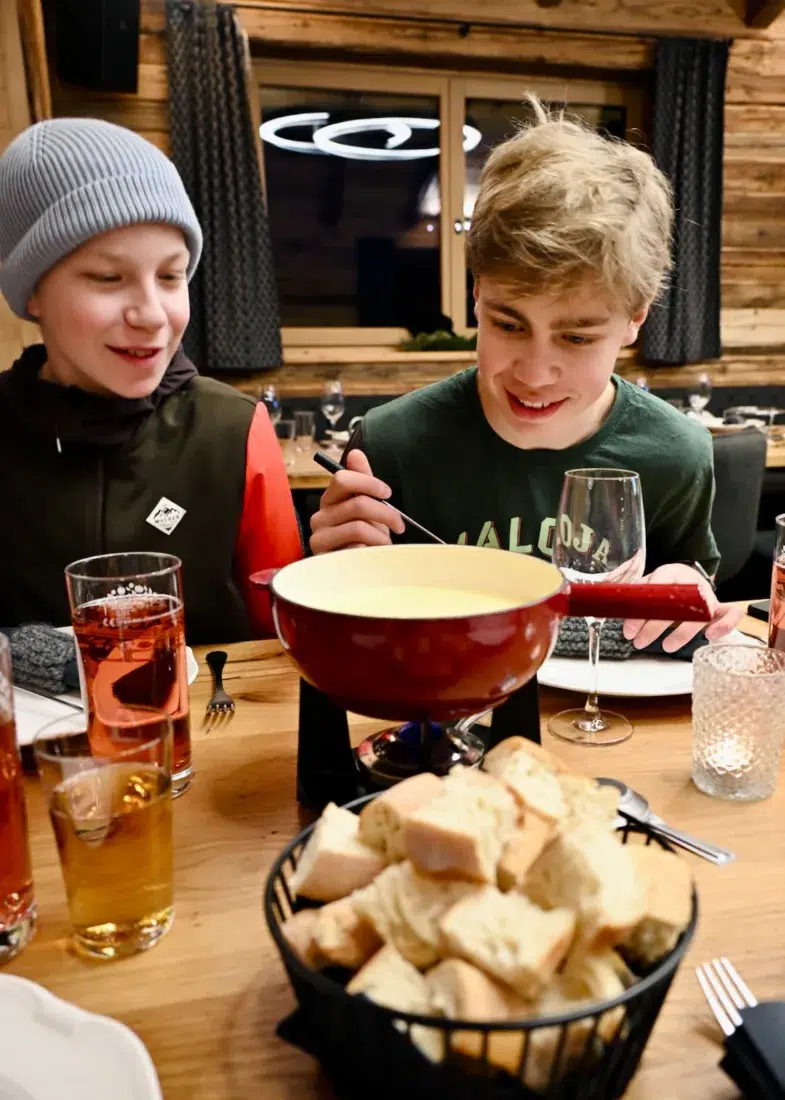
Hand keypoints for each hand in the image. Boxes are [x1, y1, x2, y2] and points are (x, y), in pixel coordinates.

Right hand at [309, 449, 404, 554]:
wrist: (357, 570)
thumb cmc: (363, 538)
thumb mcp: (367, 507)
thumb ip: (363, 481)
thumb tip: (356, 453)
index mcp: (330, 500)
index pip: (342, 479)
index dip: (369, 483)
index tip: (387, 494)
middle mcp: (320, 517)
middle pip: (357, 503)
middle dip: (386, 513)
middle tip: (399, 524)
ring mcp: (320, 539)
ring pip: (358, 527)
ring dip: (380, 536)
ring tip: (385, 543)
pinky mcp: (325, 560)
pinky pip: (355, 550)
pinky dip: (370, 552)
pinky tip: (371, 555)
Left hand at [621, 563, 742, 652]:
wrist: (688, 579)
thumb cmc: (665, 585)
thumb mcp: (648, 585)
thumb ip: (635, 595)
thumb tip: (612, 610)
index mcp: (671, 573)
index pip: (657, 587)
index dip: (642, 610)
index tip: (629, 630)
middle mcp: (692, 582)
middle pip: (677, 604)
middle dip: (656, 626)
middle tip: (640, 642)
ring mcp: (708, 595)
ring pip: (701, 612)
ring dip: (682, 633)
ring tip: (666, 647)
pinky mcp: (720, 607)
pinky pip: (730, 614)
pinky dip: (725, 625)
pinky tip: (710, 637)